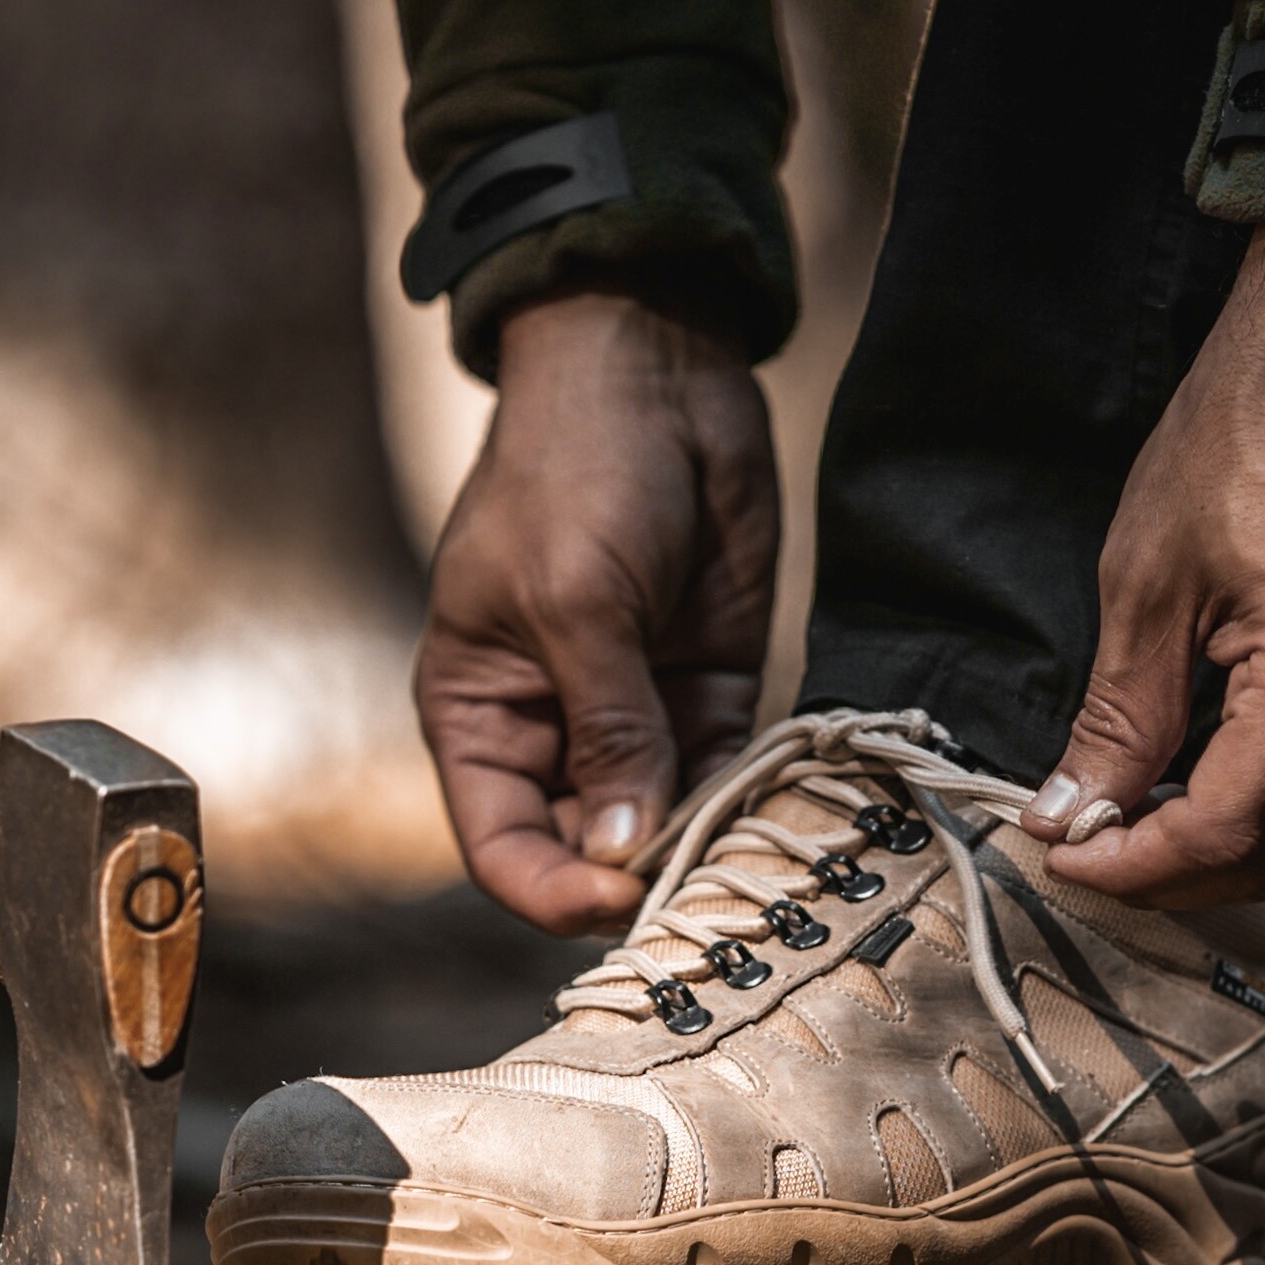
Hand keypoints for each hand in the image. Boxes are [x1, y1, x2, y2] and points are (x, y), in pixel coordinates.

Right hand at [415, 286, 779, 933]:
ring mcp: (636, 716)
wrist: (656, 369)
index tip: (620, 895)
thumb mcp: (577, 601)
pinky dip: (752, 801)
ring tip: (751, 852)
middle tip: (702, 882)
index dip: (555, 890)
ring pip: (667, 826)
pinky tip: (781, 807)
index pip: (504, 849)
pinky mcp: (711, 690)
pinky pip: (729, 776)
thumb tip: (623, 851)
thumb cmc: (576, 472)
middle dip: (638, 880)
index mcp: (482, 717)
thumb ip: (607, 728)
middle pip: (588, 855)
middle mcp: (554, 732)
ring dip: (706, 847)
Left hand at [1021, 225, 1264, 907]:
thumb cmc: (1246, 430)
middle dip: (1179, 878)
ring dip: (1233, 861)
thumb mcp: (1148, 578)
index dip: (1136, 870)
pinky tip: (1207, 786)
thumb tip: (1072, 818)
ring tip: (1142, 827)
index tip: (1064, 857)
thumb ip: (1117, 717)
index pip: (1226, 834)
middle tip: (1092, 850)